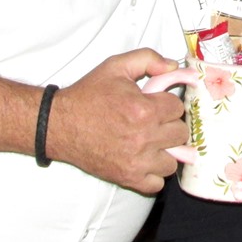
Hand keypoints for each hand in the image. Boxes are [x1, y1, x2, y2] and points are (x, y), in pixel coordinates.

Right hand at [46, 48, 187, 193]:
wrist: (60, 124)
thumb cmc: (89, 95)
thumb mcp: (117, 66)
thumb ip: (149, 59)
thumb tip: (174, 67)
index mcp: (144, 110)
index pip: (178, 108)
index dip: (167, 103)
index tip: (156, 104)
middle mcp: (143, 138)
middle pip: (180, 134)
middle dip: (169, 124)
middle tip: (154, 121)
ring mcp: (136, 161)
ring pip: (172, 161)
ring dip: (165, 150)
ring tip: (151, 141)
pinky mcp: (127, 178)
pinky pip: (157, 183)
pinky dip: (153, 173)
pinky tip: (144, 159)